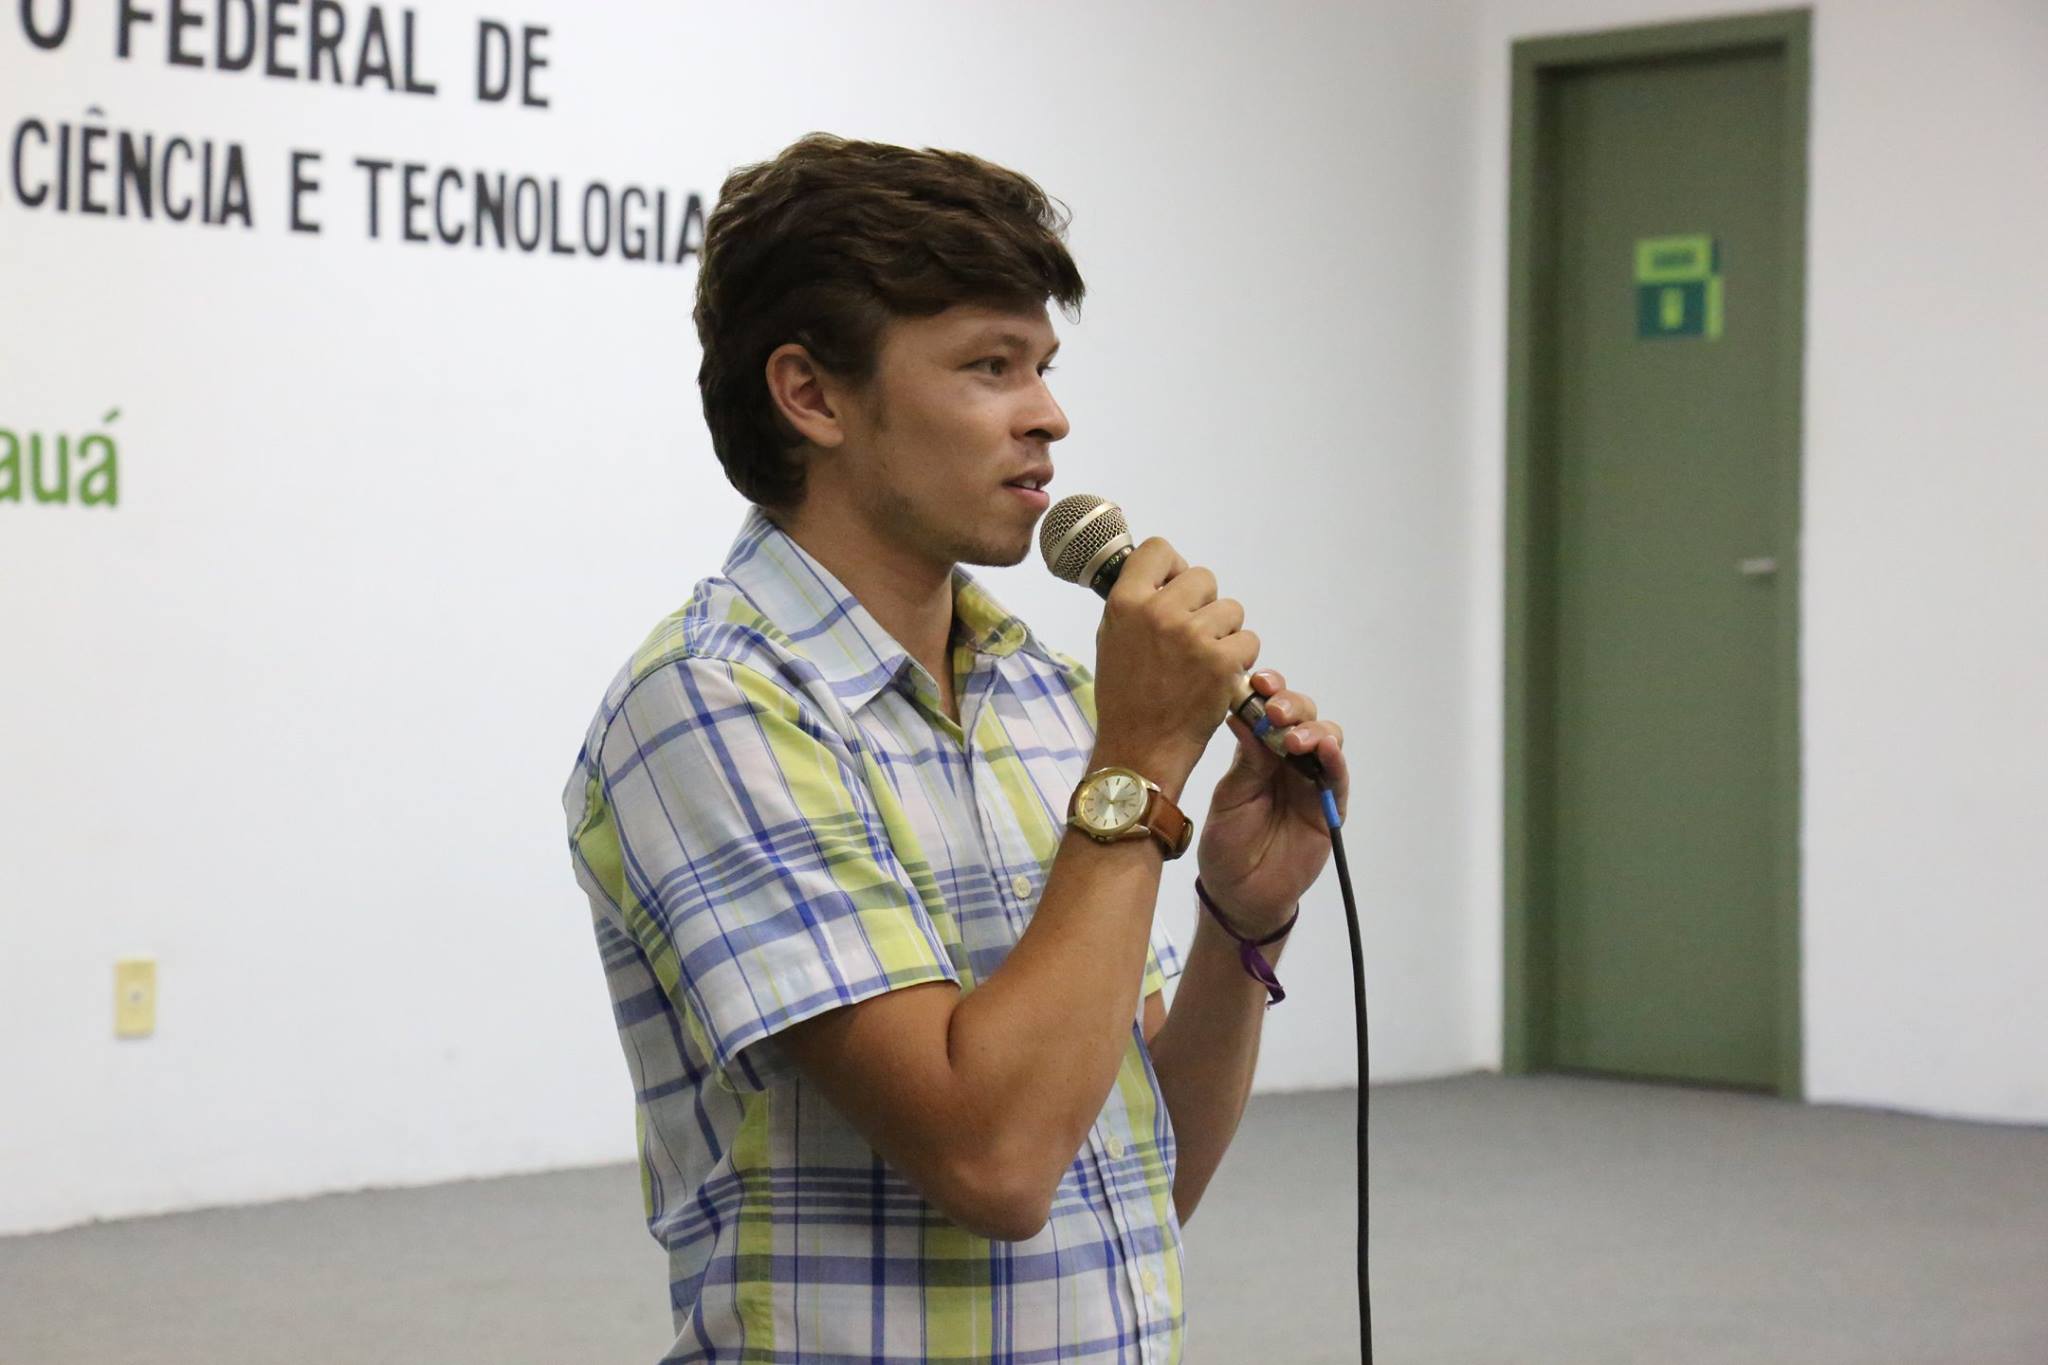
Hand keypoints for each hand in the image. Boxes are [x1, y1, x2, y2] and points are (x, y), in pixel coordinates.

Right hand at [1090, 538, 1260, 799]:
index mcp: (1125, 602)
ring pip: (1231, 609)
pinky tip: (1217, 679)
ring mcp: (1192, 635)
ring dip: (1225, 634)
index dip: (1173, 568)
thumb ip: (1137, 604)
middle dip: (1204, 605)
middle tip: (1192, 639)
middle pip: (1203, 577)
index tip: (1174, 590)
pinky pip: (1248, 640)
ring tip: (1202, 663)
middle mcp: (1159, 612)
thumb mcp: (1112, 640)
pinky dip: (1239, 661)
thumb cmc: (1125, 699)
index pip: (1159, 550)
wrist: (1139, 749)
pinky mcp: (1221, 661)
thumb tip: (1165, 579)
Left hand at [1195, 670, 1348, 937]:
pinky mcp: (1330, 804)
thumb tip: (1241, 714)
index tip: (1256, 682)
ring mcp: (1310, 779)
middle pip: (1300, 715)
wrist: (1239, 893)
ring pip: (1324, 737)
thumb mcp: (1229, 797)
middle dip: (1290, 705)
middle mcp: (1286, 758)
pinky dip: (1334, 758)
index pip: (1268, 709)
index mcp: (1257, 750)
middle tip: (1273, 710)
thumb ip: (1245, 761)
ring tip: (1293, 738)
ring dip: (1312, 729)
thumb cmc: (1227, 843)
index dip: (1267, 690)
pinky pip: (1337, 775)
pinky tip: (1324, 748)